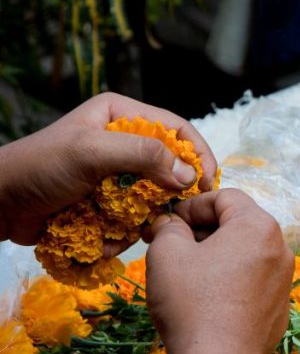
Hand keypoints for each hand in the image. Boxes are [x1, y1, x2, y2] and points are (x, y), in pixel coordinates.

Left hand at [0, 92, 216, 248]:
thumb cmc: (38, 168)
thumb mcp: (91, 152)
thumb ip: (142, 156)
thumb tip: (188, 175)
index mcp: (120, 115)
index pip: (176, 129)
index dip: (197, 154)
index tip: (206, 182)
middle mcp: (122, 141)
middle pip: (170, 167)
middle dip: (170, 194)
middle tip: (174, 214)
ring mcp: (115, 174)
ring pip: (154, 198)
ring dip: (143, 218)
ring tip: (125, 229)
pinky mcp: (107, 202)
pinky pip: (133, 218)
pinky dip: (124, 232)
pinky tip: (105, 238)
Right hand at [145, 189, 292, 353]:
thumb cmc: (192, 302)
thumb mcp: (167, 253)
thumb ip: (169, 227)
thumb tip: (171, 224)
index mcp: (258, 226)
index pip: (225, 196)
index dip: (191, 205)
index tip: (168, 223)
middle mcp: (281, 249)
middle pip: (238, 224)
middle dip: (203, 230)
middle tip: (170, 246)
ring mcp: (284, 280)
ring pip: (246, 254)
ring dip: (216, 256)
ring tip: (186, 273)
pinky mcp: (280, 308)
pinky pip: (253, 282)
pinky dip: (231, 281)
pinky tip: (207, 300)